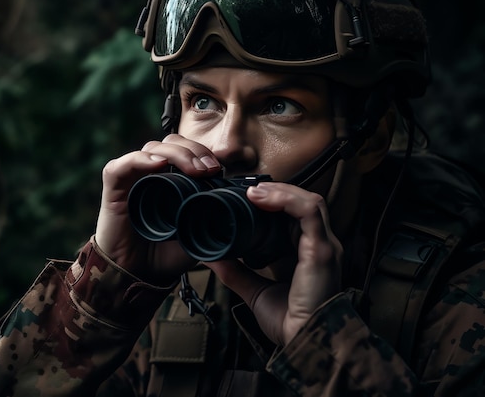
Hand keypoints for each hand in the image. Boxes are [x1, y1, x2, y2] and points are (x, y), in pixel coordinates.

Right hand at [95, 134, 221, 283]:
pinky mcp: (113, 187)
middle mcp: (151, 174)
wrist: (137, 277)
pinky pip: (122, 165)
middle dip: (194, 151)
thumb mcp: (199, 235)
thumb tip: (244, 216)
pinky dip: (141, 160)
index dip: (203, 153)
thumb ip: (216, 221)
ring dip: (176, 154)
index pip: (186, 150)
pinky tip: (158, 165)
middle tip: (210, 169)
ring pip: (152, 148)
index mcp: (170, 179)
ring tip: (194, 170)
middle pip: (171, 143)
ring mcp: (132, 179)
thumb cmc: (165, 255)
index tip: (219, 170)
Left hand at [206, 182, 342, 345]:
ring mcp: (325, 246)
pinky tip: (262, 198)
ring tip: (254, 191)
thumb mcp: (255, 290)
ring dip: (280, 191)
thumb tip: (210, 257)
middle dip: (276, 192)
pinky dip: (286, 200)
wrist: (305, 344)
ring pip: (309, 201)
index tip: (246, 198)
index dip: (274, 201)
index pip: (295, 214)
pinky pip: (309, 212)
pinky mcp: (322, 251)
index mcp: (307, 252)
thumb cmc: (289, 322)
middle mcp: (320, 245)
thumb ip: (235, 272)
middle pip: (303, 202)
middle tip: (247, 190)